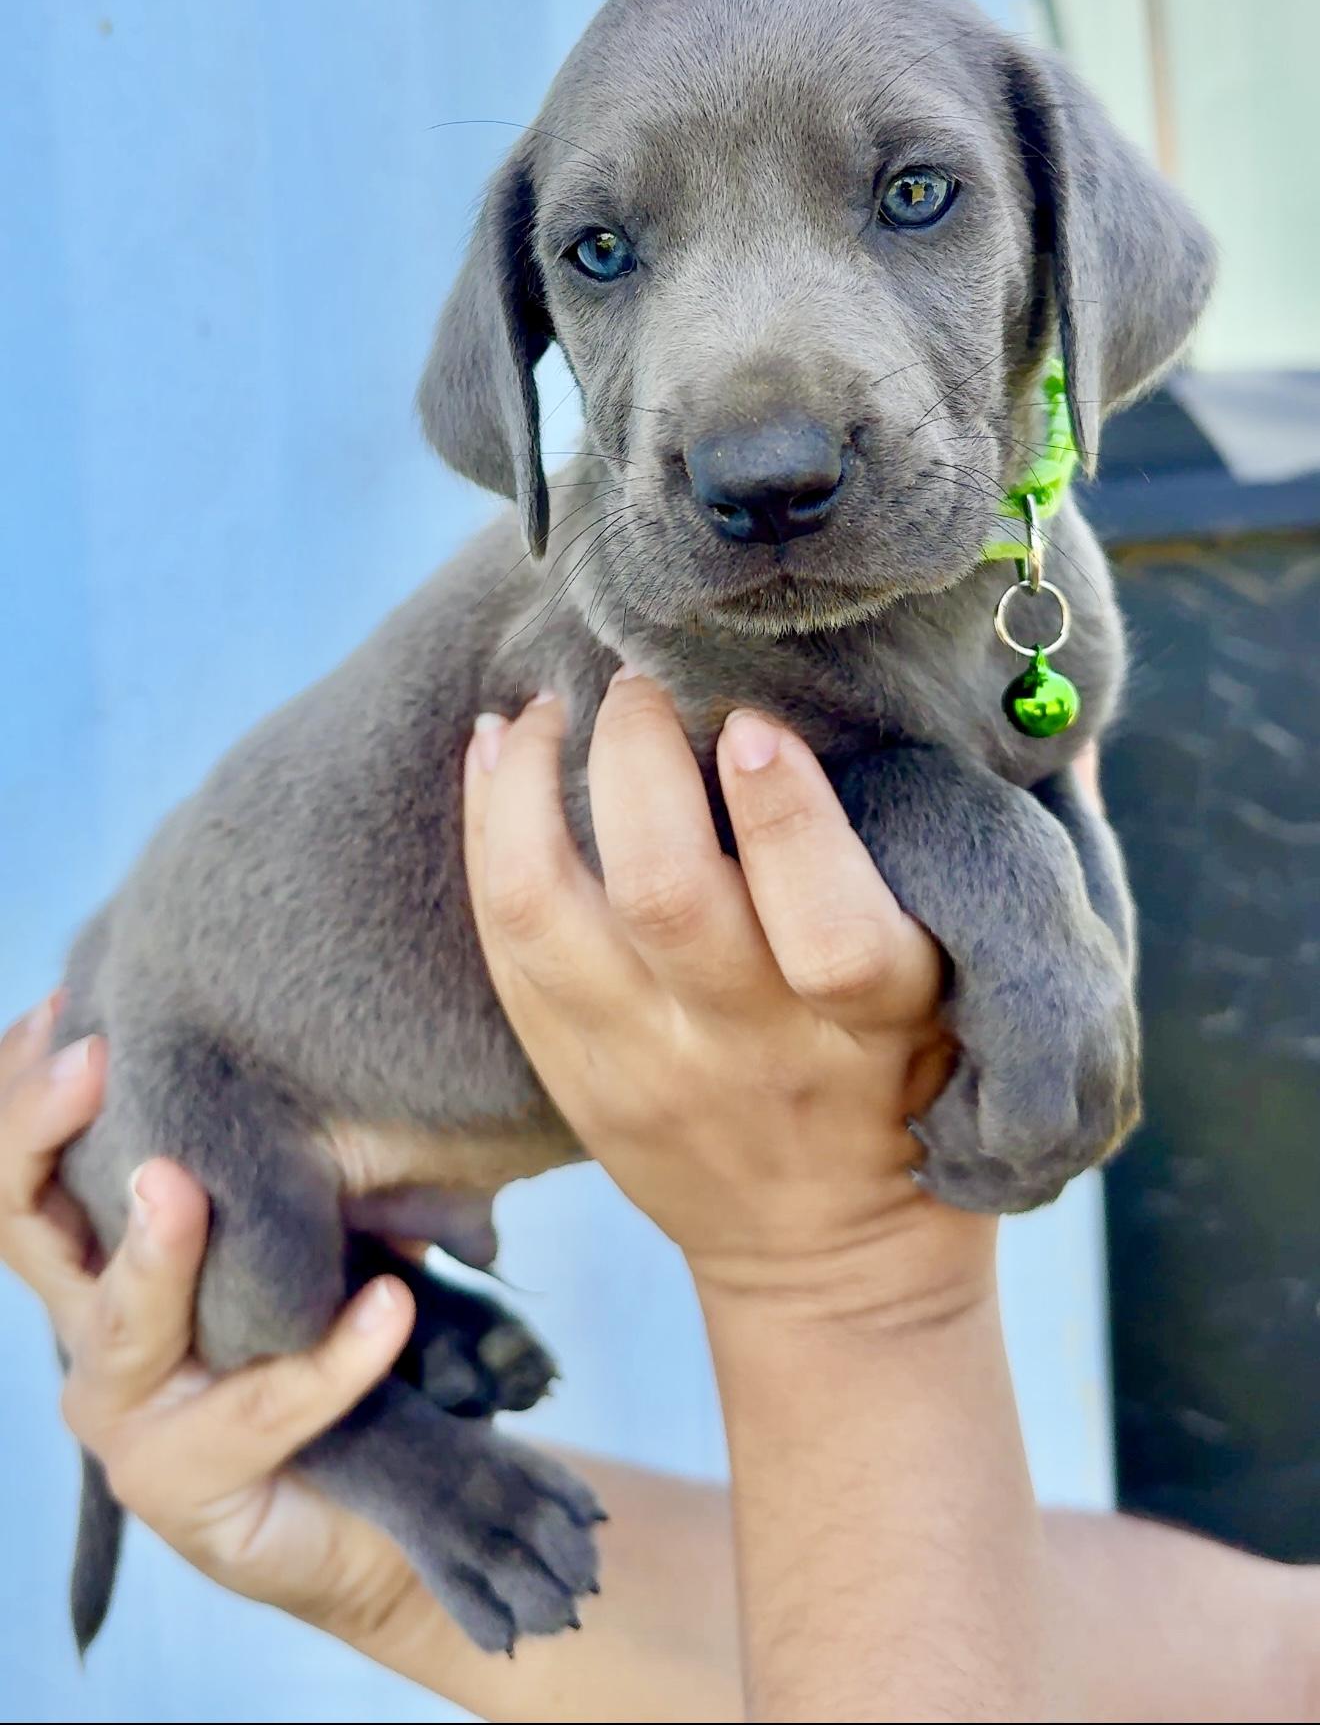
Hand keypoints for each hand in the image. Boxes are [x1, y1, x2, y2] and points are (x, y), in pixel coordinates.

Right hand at [0, 997, 419, 1639]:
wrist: (371, 1502)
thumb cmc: (322, 1337)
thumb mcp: (305, 1223)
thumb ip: (297, 1155)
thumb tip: (338, 1053)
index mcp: (95, 1254)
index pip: (24, 1167)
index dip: (25, 1089)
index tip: (68, 1006)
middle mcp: (87, 1329)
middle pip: (21, 1222)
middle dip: (44, 1131)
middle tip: (97, 1058)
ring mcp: (121, 1413)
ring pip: (120, 1322)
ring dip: (153, 1251)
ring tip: (182, 1186)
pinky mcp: (178, 1485)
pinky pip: (257, 1408)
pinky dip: (330, 1358)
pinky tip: (388, 1308)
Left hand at [465, 674, 989, 1322]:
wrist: (831, 1265)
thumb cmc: (924, 1087)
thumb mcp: (987, 1000)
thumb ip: (1018, 865)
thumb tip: (1063, 725)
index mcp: (876, 1029)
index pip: (831, 932)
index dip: (788, 819)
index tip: (757, 725)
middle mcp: (753, 1050)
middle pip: (667, 898)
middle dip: (639, 761)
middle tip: (642, 679)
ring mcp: (647, 1067)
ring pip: (553, 911)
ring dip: (533, 785)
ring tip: (545, 705)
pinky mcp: (575, 1074)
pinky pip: (503, 940)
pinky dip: (487, 829)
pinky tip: (495, 749)